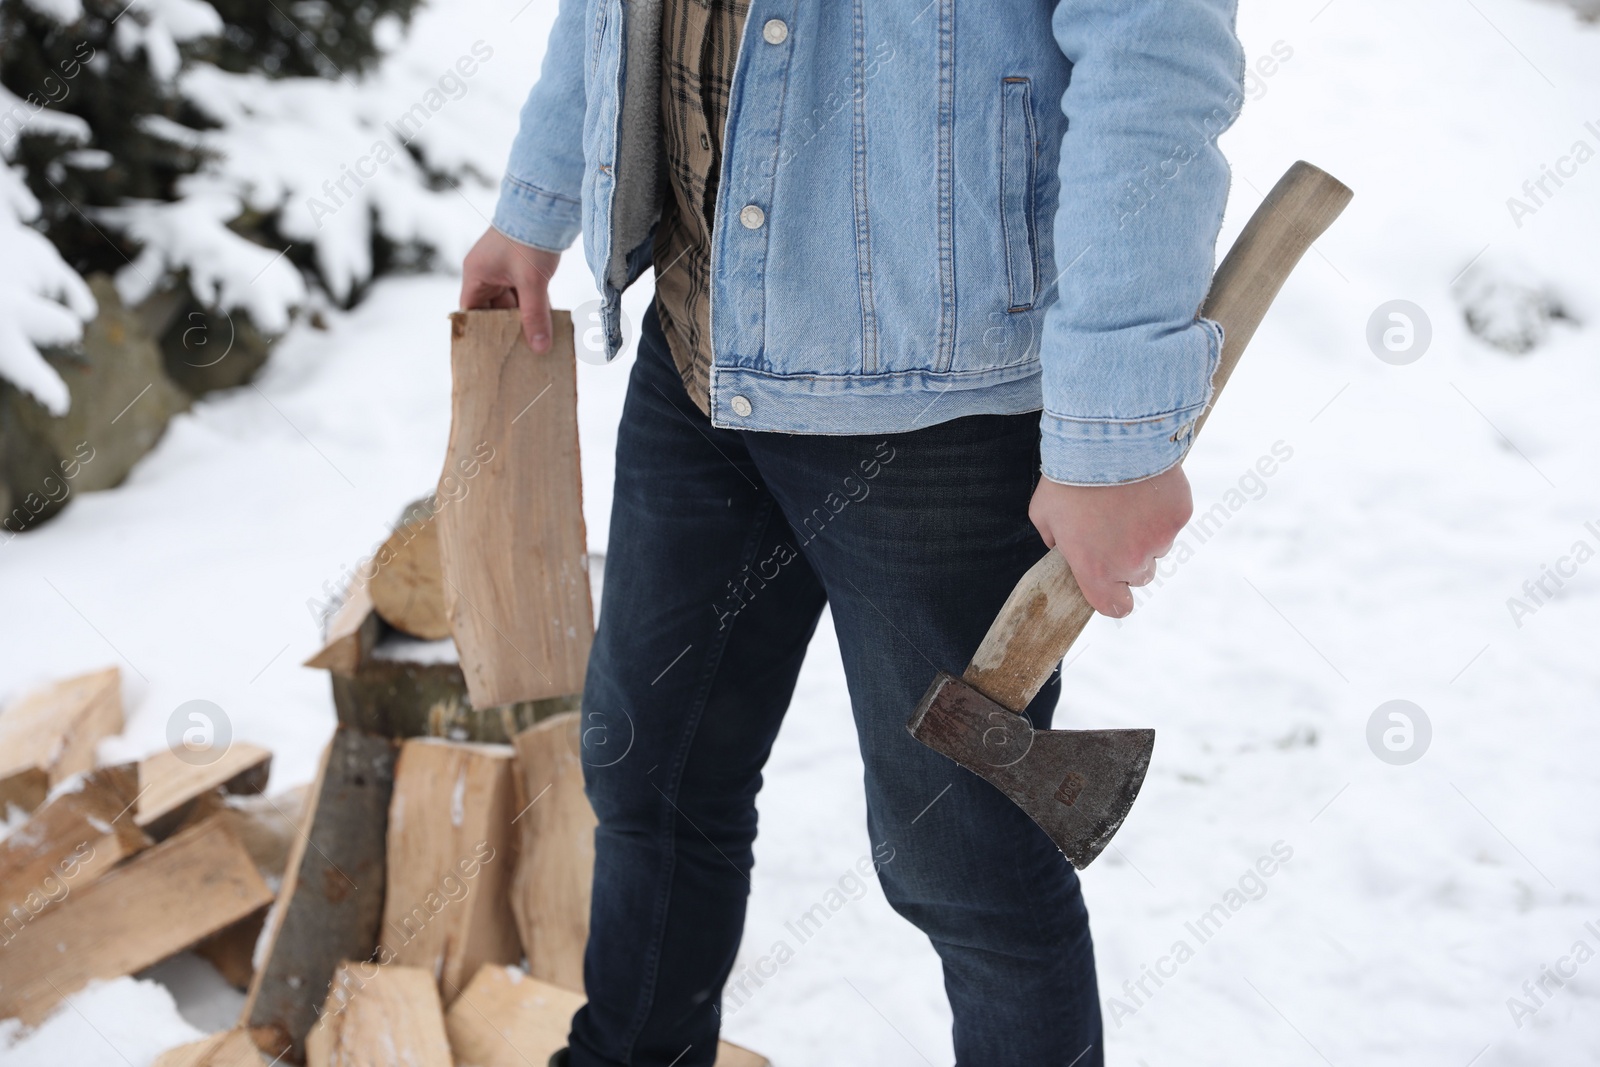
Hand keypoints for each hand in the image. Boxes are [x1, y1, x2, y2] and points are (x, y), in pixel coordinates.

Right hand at [459, 227, 561, 352]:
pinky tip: (547, 324)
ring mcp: (504, 269)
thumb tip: (540, 348)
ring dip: (524, 320)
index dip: (480, 332)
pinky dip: (534, 307)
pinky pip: (525, 294)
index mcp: (476, 275)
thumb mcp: (532, 282)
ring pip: (512, 303)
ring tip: (537, 344)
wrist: (546, 204)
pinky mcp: (522, 266)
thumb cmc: (529, 239)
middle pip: (493, 310)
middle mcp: (486, 272)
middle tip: (520, 354)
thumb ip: (535, 315)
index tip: (492, 353)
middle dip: (507, 330)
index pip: (471, 312)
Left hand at [1028, 464, 1192, 618]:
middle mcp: (1132, 562)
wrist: (1106, 439)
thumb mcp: (1043, 512)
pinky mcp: (1180, 515)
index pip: (1115, 607)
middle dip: (1129, 557)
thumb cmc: (1068, 477)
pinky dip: (1163, 507)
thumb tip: (1060, 545)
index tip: (1110, 584)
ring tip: (1127, 500)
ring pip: (1159, 546)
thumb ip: (1052, 538)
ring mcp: (1160, 539)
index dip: (1114, 597)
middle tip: (1114, 527)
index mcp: (1096, 569)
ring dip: (1147, 532)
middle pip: (1139, 575)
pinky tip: (1145, 485)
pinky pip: (1173, 520)